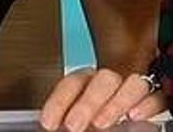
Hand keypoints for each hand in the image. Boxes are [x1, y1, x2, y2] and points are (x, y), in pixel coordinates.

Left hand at [40, 67, 164, 130]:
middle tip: (73, 126)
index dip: (57, 102)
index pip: (72, 83)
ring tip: (102, 123)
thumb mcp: (82, 112)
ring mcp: (134, 87)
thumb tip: (57, 127)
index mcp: (88, 79)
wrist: (122, 104)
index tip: (48, 123)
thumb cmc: (98, 109)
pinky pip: (156, 96)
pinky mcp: (156, 97)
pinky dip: (146, 104)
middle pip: (101, 80)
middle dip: (86, 103)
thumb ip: (73, 116)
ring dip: (115, 103)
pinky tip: (134, 115)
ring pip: (131, 84)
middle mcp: (111, 81)